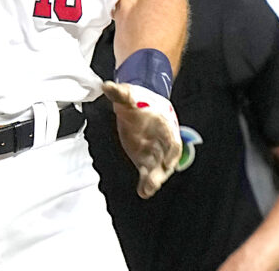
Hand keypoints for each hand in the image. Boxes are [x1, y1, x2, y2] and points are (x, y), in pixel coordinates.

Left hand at [102, 80, 181, 198]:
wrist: (141, 105)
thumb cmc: (140, 100)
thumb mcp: (129, 95)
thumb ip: (119, 93)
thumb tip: (107, 86)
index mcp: (164, 124)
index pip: (171, 139)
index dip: (170, 150)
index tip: (168, 161)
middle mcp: (162, 141)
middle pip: (166, 158)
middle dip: (162, 170)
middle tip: (154, 181)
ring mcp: (155, 151)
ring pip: (158, 168)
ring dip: (154, 180)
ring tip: (147, 190)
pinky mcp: (146, 159)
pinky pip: (148, 173)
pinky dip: (146, 183)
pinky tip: (142, 192)